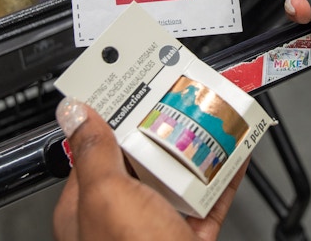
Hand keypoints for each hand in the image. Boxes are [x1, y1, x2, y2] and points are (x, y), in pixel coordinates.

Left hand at [53, 98, 246, 240]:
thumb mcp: (107, 196)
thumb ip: (93, 152)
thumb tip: (74, 111)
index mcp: (87, 206)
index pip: (97, 147)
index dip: (114, 114)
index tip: (133, 85)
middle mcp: (121, 215)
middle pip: (143, 156)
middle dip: (164, 125)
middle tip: (182, 94)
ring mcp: (157, 227)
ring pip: (178, 174)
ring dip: (197, 145)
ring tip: (213, 115)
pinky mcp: (191, 236)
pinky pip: (210, 197)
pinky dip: (225, 173)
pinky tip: (237, 151)